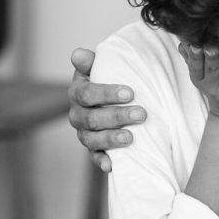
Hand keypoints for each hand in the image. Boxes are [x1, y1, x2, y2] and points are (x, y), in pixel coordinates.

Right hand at [68, 48, 146, 172]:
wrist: (108, 100)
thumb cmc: (107, 80)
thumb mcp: (100, 67)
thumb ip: (91, 62)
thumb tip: (78, 53)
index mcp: (77, 93)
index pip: (87, 94)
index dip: (107, 93)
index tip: (130, 92)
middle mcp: (77, 115)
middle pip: (92, 118)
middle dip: (117, 116)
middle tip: (141, 113)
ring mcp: (84, 133)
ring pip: (93, 139)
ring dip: (111, 139)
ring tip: (131, 137)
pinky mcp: (93, 149)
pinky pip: (94, 157)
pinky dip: (101, 161)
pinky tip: (111, 165)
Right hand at [180, 43, 218, 119]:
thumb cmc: (218, 88)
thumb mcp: (203, 77)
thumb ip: (193, 59)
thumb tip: (182, 43)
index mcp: (201, 81)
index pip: (196, 68)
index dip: (195, 57)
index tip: (195, 44)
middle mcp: (214, 89)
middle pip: (213, 70)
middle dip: (212, 57)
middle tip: (212, 45)